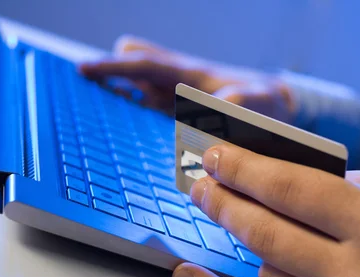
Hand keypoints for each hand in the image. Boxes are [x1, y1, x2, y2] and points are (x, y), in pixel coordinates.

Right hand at [80, 35, 293, 120]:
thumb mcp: (260, 102)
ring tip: (100, 109)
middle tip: (87, 88)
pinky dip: (135, 110)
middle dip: (113, 71)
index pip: (146, 64)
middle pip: (136, 64)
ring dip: (121, 92)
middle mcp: (179, 81)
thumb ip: (240, 104)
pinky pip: (149, 105)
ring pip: (139, 84)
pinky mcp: (179, 111)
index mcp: (191, 74)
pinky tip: (130, 129)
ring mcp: (177, 95)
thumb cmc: (267, 102)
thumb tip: (214, 111)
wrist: (276, 107)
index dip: (115, 67)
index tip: (83, 68)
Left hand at [171, 145, 359, 276]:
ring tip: (238, 217)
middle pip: (266, 232)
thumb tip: (258, 178)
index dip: (242, 169)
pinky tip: (190, 275)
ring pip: (267, 271)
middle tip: (202, 185)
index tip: (215, 156)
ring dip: (249, 243)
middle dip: (225, 202)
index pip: (289, 189)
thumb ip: (324, 188)